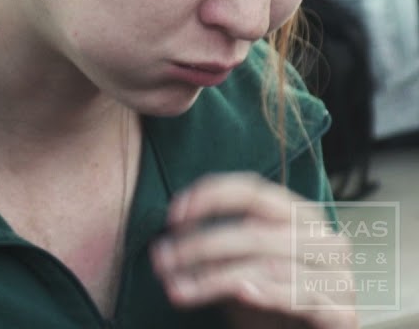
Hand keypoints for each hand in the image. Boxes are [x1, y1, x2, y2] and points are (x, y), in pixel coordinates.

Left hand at [151, 172, 358, 328]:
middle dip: (200, 246)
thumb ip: (216, 244)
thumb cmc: (271, 301)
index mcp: (301, 216)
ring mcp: (338, 277)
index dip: (210, 196)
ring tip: (178, 288)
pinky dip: (268, 293)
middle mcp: (325, 240)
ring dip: (214, 278)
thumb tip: (169, 237)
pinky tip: (240, 292)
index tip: (172, 216)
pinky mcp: (342, 313)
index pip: (253, 191)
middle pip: (254, 232)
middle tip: (162, 261)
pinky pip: (302, 297)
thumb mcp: (240, 265)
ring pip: (267, 266)